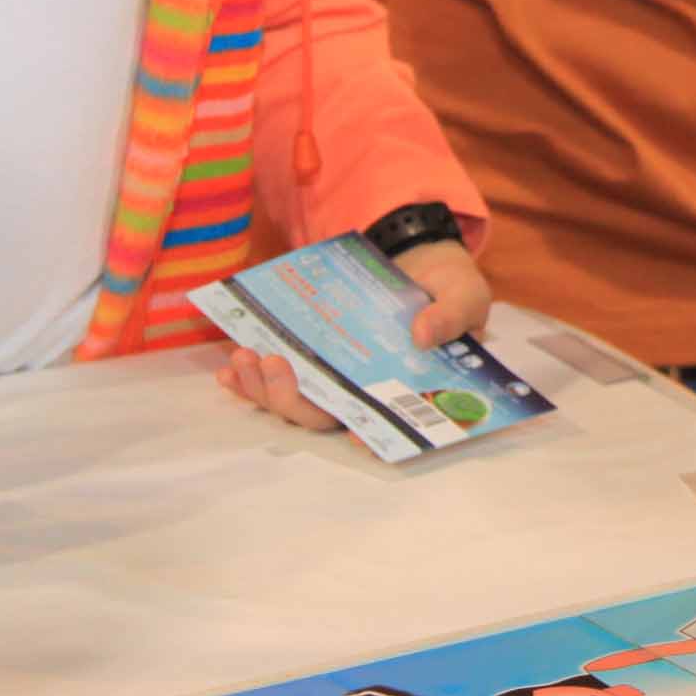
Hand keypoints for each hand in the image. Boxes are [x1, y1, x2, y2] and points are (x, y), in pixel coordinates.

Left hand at [216, 239, 496, 433]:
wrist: (420, 260)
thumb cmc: (449, 290)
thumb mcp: (465, 296)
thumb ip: (453, 315)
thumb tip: (423, 335)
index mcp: (407, 390)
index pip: (386, 423)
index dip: (368, 435)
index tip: (352, 435)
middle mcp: (363, 393)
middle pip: (324, 416)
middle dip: (291, 399)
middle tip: (272, 364)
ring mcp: (331, 378)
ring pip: (293, 401)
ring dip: (262, 388)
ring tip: (243, 358)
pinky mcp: (308, 359)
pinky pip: (274, 377)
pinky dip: (249, 377)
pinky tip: (230, 364)